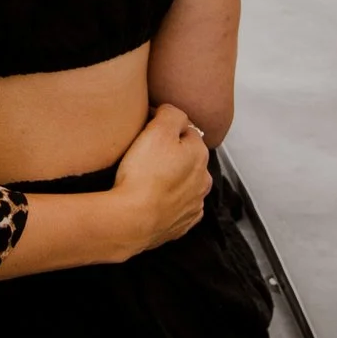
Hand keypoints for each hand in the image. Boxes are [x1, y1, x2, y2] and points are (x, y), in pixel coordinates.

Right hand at [111, 102, 211, 253]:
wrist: (133, 220)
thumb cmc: (144, 174)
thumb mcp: (158, 129)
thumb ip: (172, 113)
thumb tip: (173, 113)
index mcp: (200, 154)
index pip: (185, 130)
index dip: (165, 128)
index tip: (147, 133)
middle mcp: (203, 180)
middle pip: (187, 157)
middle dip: (171, 154)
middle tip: (145, 155)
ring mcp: (194, 205)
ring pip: (184, 182)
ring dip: (171, 178)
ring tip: (147, 179)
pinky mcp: (182, 225)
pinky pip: (177, 206)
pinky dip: (167, 201)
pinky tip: (151, 199)